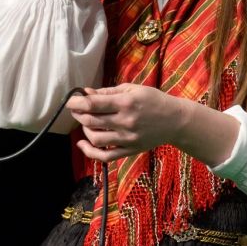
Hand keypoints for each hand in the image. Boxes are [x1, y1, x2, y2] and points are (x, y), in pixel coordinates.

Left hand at [69, 84, 190, 161]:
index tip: (70, 101)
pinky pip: (105, 156)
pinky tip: (83, 144)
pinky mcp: (130, 151)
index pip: (93, 104)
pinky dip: (90, 152)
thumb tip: (86, 92)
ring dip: (84, 130)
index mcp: (126, 103)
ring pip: (95, 139)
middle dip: (78, 114)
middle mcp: (126, 122)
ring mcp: (127, 139)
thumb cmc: (153, 100)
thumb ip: (108, 91)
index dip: (77, 103)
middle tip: (76, 109)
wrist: (175, 121)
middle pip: (91, 121)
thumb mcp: (132, 89)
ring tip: (86, 122)